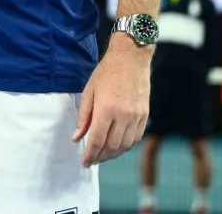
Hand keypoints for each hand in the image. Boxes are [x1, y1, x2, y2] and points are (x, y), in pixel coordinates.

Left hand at [73, 38, 150, 165]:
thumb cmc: (106, 72)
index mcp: (106, 109)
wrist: (130, 58)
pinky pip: (136, 138)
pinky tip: (118, 146)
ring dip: (113, 155)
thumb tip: (76, 138)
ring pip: (125, 146)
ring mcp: (136, 116)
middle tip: (92, 160)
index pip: (96, 140)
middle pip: (111, 146)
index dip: (89, 154)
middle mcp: (123, 116)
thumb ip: (83, 117)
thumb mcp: (89, 91)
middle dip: (100, 157)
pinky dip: (126, 147)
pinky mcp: (144, 115)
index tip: (84, 162)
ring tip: (103, 155)